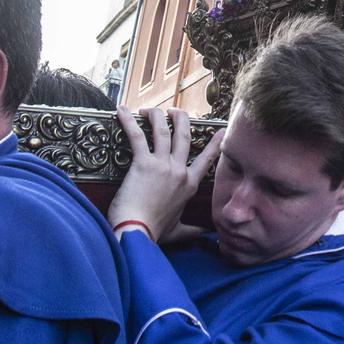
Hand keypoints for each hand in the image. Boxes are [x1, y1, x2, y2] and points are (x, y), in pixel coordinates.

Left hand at [110, 108, 222, 242]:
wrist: (137, 233)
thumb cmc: (154, 232)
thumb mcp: (177, 231)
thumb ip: (191, 230)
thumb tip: (204, 234)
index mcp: (189, 185)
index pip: (207, 159)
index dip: (215, 143)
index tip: (222, 131)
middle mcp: (179, 171)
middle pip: (184, 136)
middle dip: (181, 118)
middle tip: (175, 111)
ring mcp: (162, 165)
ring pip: (164, 130)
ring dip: (157, 115)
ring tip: (150, 109)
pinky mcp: (143, 163)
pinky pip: (137, 136)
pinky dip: (129, 121)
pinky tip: (122, 110)